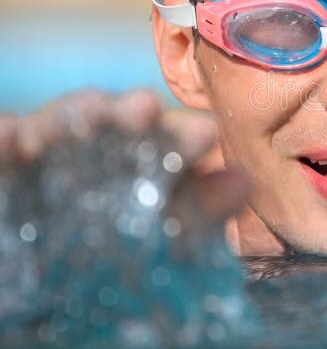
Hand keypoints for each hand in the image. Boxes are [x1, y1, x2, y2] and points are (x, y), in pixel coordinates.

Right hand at [0, 89, 246, 239]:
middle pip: (111, 124)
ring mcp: (44, 154)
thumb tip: (244, 181)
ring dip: (72, 117)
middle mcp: (92, 147)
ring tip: (93, 109)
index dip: (182, 137)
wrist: (50, 277)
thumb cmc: (114, 249)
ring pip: (56, 128)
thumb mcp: (162, 236)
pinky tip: (8, 132)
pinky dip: (3, 141)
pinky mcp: (5, 167)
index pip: (161, 139)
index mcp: (137, 157)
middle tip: (144, 107)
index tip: (206, 134)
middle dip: (128, 115)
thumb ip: (200, 210)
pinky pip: (1, 154)